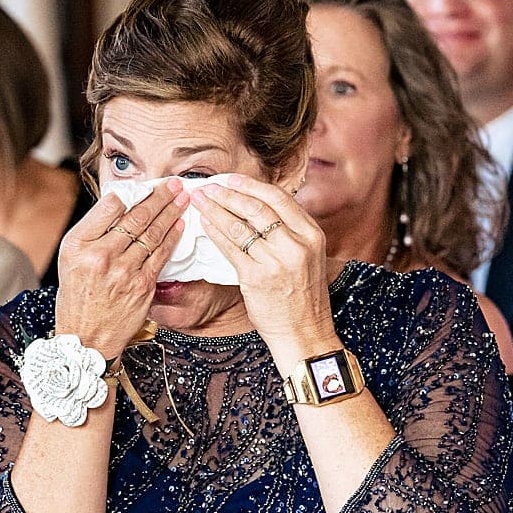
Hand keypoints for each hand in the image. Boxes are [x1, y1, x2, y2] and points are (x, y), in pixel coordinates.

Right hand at [54, 180, 187, 359]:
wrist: (86, 336)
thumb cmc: (78, 295)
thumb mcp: (70, 258)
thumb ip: (93, 231)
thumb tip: (121, 204)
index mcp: (79, 244)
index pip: (110, 206)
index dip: (133, 192)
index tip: (147, 184)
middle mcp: (100, 256)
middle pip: (136, 217)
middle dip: (159, 196)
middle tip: (174, 183)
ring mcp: (123, 271)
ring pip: (152, 233)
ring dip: (171, 212)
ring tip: (182, 197)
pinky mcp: (142, 286)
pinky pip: (161, 254)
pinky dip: (172, 236)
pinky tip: (180, 224)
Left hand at [190, 174, 335, 371]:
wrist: (304, 332)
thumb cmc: (303, 295)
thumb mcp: (308, 257)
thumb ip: (290, 232)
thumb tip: (256, 206)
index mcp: (312, 234)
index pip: (279, 198)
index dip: (251, 185)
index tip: (231, 179)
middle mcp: (296, 244)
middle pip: (257, 207)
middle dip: (228, 194)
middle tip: (209, 186)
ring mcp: (276, 261)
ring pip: (240, 226)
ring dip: (215, 209)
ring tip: (200, 200)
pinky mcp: (256, 278)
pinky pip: (230, 249)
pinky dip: (215, 233)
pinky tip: (205, 224)